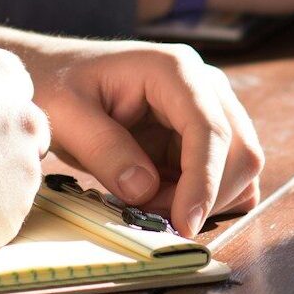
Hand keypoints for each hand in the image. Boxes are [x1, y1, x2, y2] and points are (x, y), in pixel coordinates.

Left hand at [0, 33, 263, 236]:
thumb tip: (145, 190)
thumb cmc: (56, 85)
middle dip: (205, 195)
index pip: (210, 129)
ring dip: (204, 199)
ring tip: (148, 203)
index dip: (204, 181)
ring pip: (240, 167)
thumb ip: (105, 150)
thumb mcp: (66, 115)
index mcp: (174, 69)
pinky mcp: (203, 134)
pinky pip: (226, 175)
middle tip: (150, 216)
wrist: (53, 74)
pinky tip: (164, 199)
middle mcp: (204, 85)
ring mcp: (209, 108)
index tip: (184, 224)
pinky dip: (204, 198)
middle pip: (240, 150)